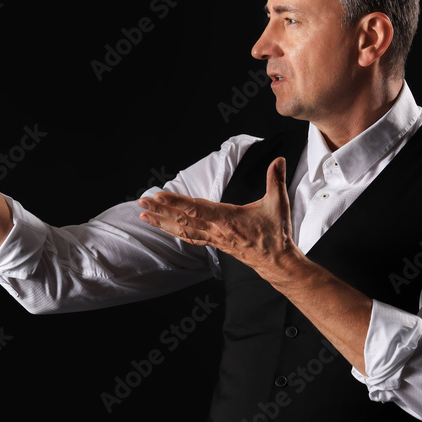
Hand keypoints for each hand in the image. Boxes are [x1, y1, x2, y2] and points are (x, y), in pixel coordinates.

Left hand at [137, 157, 301, 281]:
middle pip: (182, 220)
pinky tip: (165, 229)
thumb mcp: (278, 204)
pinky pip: (190, 238)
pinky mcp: (216, 244)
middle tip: (142, 202)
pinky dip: (175, 232)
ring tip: (144, 216)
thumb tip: (279, 159)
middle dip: (160, 210)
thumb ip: (275, 180)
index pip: (196, 208)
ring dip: (162, 223)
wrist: (277, 262)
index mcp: (227, 219)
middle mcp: (216, 231)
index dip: (175, 202)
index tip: (158, 195)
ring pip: (182, 231)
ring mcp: (214, 239)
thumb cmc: (276, 234)